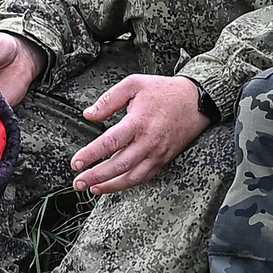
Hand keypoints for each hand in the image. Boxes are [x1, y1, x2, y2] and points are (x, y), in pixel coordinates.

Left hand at [70, 73, 208, 195]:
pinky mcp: (164, 159)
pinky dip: (127, 184)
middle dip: (95, 176)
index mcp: (138, 122)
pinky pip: (144, 177)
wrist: (196, 101)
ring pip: (131, 177)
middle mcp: (148, 142)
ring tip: (93, 188)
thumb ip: (109, 99)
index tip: (76, 163)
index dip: (90, 155)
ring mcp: (157, 153)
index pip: (109, 143)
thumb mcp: (134, 84)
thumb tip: (89, 114)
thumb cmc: (164, 91)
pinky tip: (114, 184)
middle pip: (118, 165)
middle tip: (78, 182)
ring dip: (110, 185)